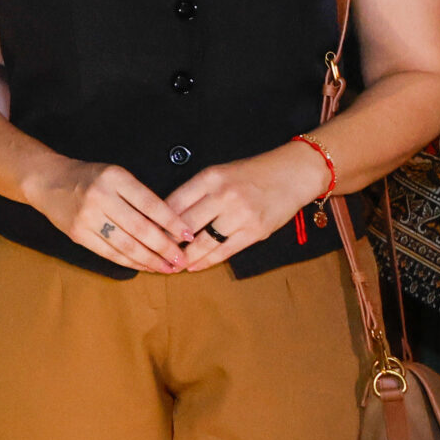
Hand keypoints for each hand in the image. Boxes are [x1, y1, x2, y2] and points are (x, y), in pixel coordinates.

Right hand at [31, 158, 191, 273]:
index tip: (188, 236)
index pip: (150, 204)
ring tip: (166, 268)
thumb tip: (168, 226)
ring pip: (126, 245)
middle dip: (164, 247)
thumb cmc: (88, 177)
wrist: (47, 180)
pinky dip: (129, 262)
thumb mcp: (115, 175)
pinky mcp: (78, 234)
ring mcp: (87, 217)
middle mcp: (100, 196)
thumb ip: (138, 196)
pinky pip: (109, 252)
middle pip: (140, 228)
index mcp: (115, 178)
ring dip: (149, 260)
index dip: (172, 222)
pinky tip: (144, 266)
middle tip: (181, 259)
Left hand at [167, 142, 328, 271]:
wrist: (293, 174)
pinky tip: (194, 266)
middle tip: (153, 254)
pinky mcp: (255, 231)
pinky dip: (206, 261)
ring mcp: (240, 214)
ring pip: (203, 242)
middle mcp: (224, 195)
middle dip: (167, 242)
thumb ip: (196, 192)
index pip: (174, 202)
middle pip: (185, 224)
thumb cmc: (252, 174)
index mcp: (210, 177)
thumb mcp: (220, 173)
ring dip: (185, 257)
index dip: (157, 222)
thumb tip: (168, 216)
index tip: (146, 233)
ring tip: (172, 265)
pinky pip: (224, 251)